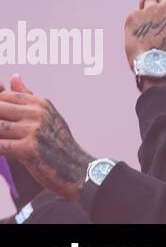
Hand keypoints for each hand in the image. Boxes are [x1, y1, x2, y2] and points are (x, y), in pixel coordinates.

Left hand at [0, 75, 92, 199]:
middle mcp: (38, 113)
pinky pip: (0, 146)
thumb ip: (27, 97)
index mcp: (40, 103)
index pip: (4, 96)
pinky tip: (1, 151)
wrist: (77, 169)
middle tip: (2, 131)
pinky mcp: (29, 149)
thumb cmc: (58, 145)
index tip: (2, 121)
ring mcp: (34, 130)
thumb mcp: (47, 115)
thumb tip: (14, 76)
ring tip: (3, 140)